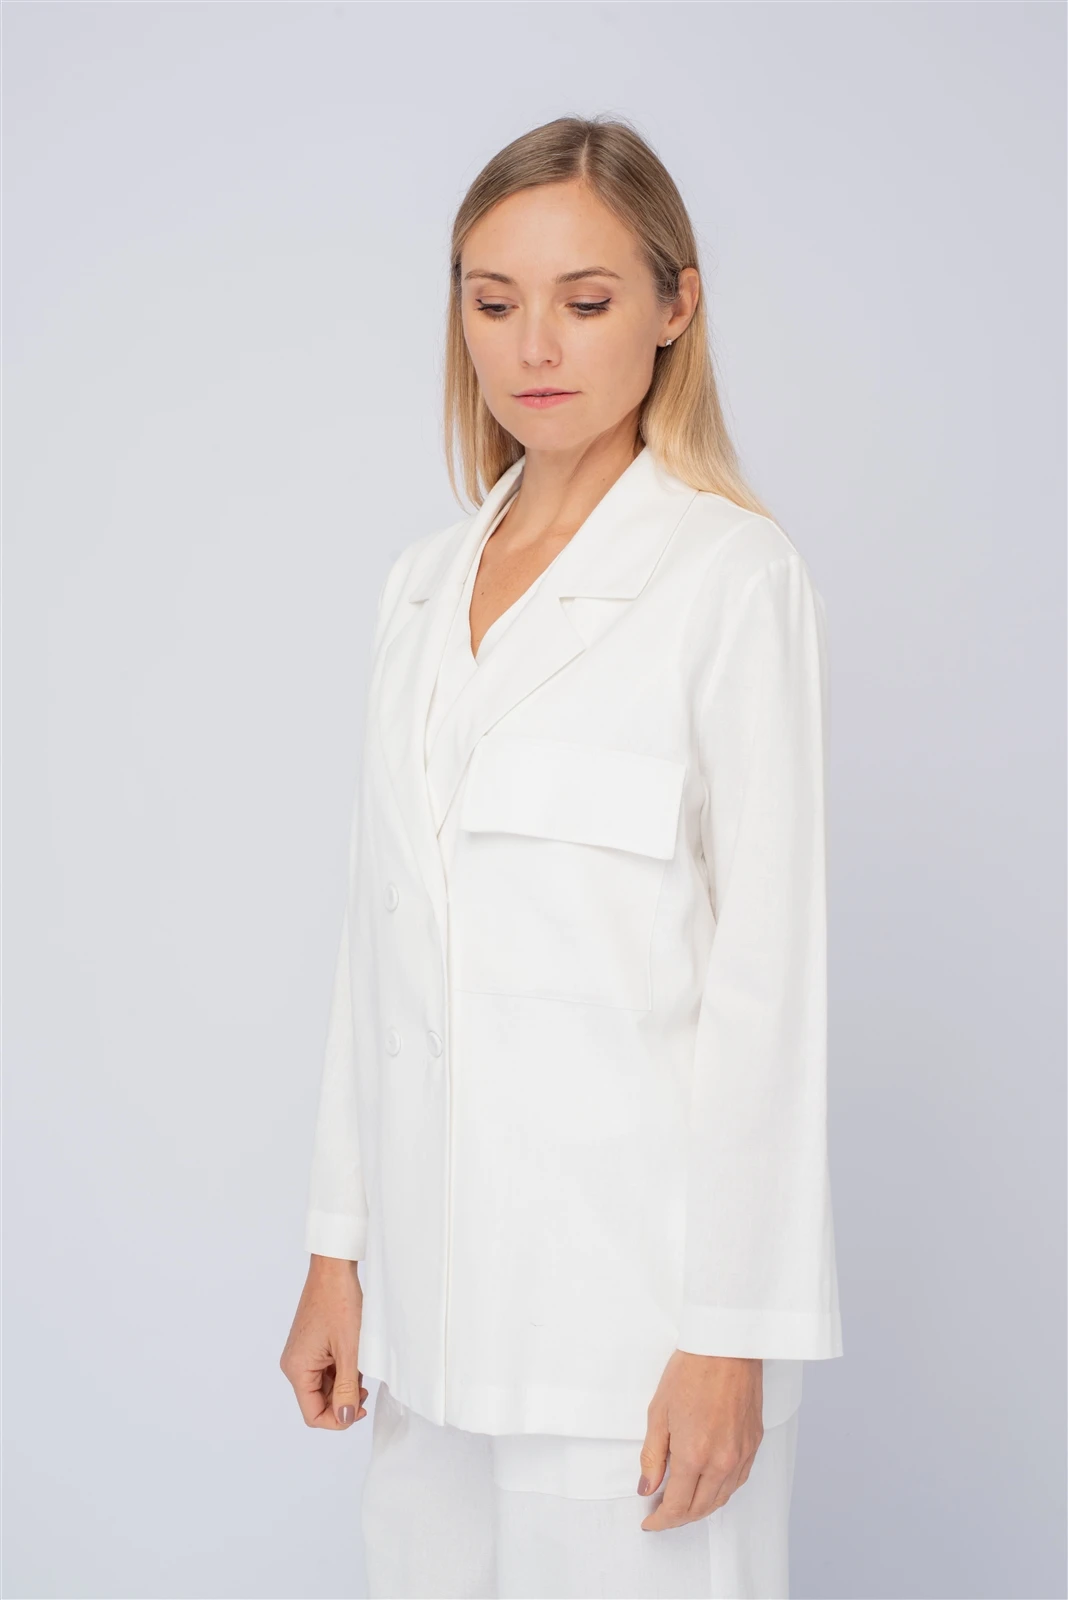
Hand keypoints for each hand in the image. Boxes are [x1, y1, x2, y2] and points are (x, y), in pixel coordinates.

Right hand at [280, 1254, 369, 1428]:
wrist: (334, 1268)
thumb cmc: (339, 1302)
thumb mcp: (349, 1351)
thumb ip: (346, 1388)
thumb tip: (345, 1418)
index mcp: (297, 1368)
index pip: (313, 1414)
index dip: (338, 1419)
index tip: (360, 1410)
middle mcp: (294, 1364)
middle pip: (317, 1401)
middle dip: (342, 1400)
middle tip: (365, 1387)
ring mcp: (301, 1353)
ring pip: (322, 1386)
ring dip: (343, 1385)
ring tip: (361, 1367)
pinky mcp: (310, 1345)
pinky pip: (324, 1369)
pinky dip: (341, 1370)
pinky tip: (355, 1358)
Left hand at [637, 1350, 762, 1530]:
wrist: (726, 1345)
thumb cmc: (691, 1370)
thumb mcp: (658, 1412)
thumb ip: (653, 1456)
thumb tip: (647, 1487)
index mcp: (695, 1455)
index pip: (677, 1506)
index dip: (660, 1520)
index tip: (649, 1521)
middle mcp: (722, 1462)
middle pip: (700, 1509)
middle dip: (678, 1518)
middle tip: (661, 1514)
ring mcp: (742, 1454)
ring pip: (722, 1499)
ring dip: (700, 1507)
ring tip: (682, 1502)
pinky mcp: (754, 1443)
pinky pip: (737, 1481)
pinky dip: (720, 1491)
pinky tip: (708, 1484)